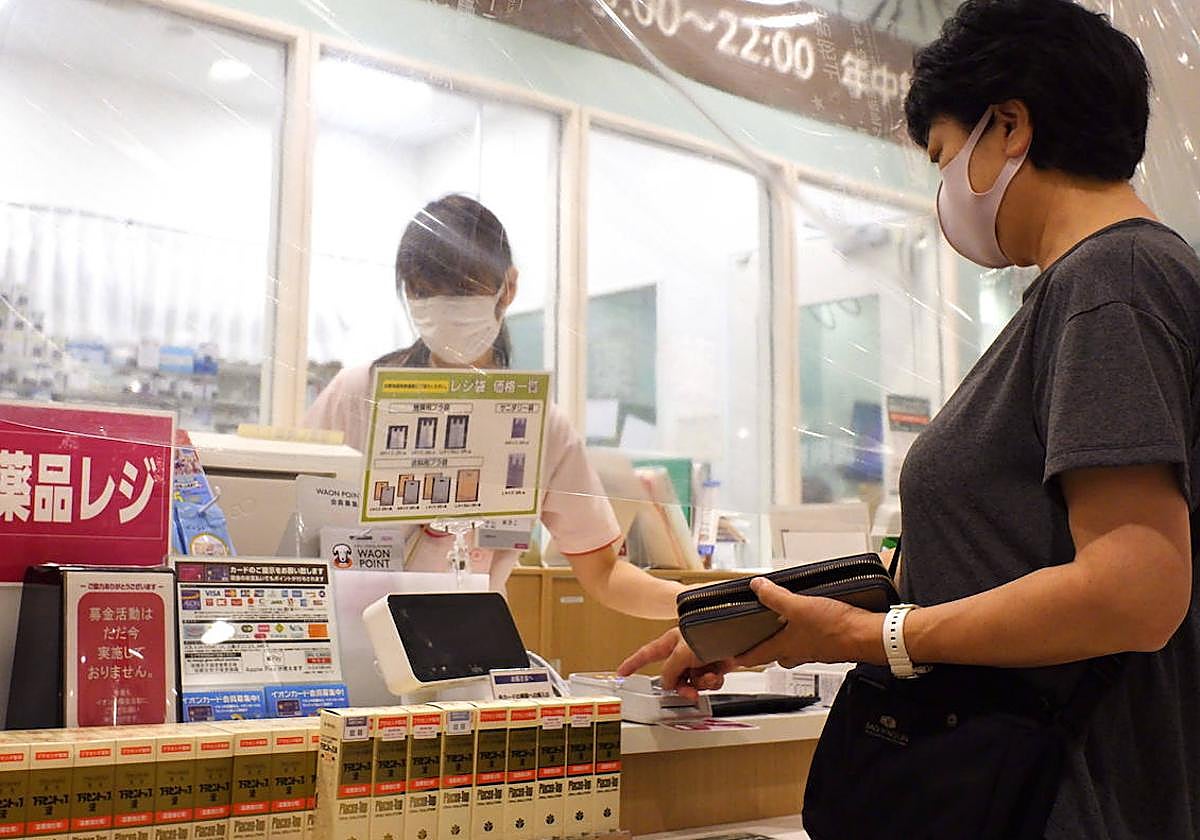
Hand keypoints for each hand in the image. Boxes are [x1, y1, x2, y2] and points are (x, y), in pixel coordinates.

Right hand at [617, 627, 733, 700]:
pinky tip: (717, 674)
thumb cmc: (710, 632)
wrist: (738, 634)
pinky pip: (707, 681)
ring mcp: (699, 658)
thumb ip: (670, 670)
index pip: (646, 654)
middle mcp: (683, 651)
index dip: (632, 664)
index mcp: (671, 643)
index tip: (621, 673)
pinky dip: (713, 681)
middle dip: (682, 686)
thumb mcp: (683, 652)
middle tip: (688, 692)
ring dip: (701, 683)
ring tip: (709, 675)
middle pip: (673, 677)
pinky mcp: (714, 664)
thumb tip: (666, 683)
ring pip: (692, 682)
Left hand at [731, 578, 883, 668]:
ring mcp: (816, 650)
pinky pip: (813, 642)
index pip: (757, 655)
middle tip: (760, 641)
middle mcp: (799, 652)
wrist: (868, 636)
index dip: (742, 658)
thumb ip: (775, 597)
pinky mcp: (831, 646)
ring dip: (789, 639)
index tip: (731, 660)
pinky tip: (813, 621)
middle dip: (767, 649)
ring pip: (796, 649)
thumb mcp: (799, 606)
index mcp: (786, 647)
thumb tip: (757, 587)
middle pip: (777, 654)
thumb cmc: (836, 628)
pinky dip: (808, 634)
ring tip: (787, 624)